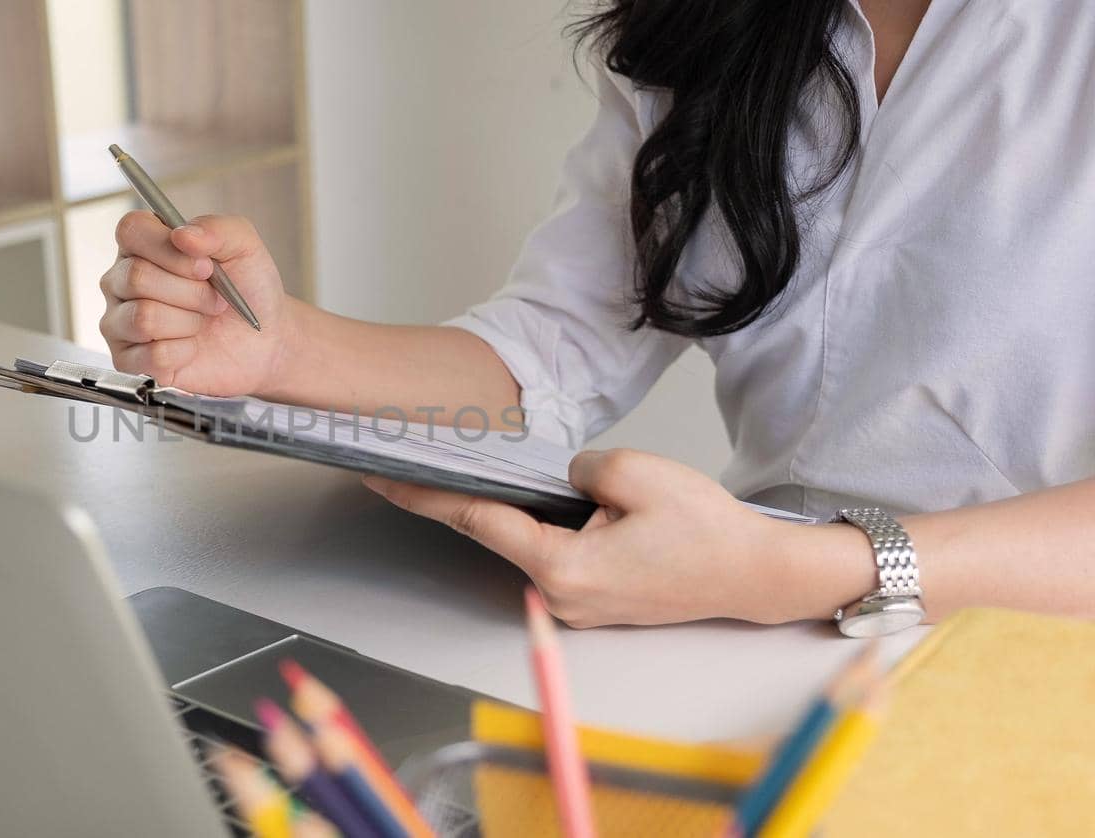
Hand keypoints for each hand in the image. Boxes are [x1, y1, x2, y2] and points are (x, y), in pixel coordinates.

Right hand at [101, 212, 293, 395]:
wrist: (263, 341)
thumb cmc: (247, 290)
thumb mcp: (244, 247)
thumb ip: (216, 228)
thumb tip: (183, 235)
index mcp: (143, 244)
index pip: (131, 230)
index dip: (170, 250)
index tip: (205, 266)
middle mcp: (122, 280)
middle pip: (137, 277)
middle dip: (191, 292)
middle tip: (213, 300)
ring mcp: (119, 321)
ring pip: (144, 318)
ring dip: (188, 323)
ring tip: (200, 322)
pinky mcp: (126, 360)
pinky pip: (153, 355)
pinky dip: (185, 352)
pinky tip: (191, 348)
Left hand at [363, 448, 872, 626]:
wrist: (756, 574)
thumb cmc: (708, 531)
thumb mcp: (636, 472)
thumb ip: (577, 466)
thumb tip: (559, 476)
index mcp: (562, 568)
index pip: (475, 520)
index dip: (423, 495)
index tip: (379, 476)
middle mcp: (558, 597)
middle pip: (492, 533)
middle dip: (456, 495)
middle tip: (409, 458)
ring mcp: (573, 605)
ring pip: (522, 543)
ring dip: (504, 510)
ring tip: (470, 469)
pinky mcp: (590, 600)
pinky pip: (548, 555)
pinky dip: (536, 527)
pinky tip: (529, 500)